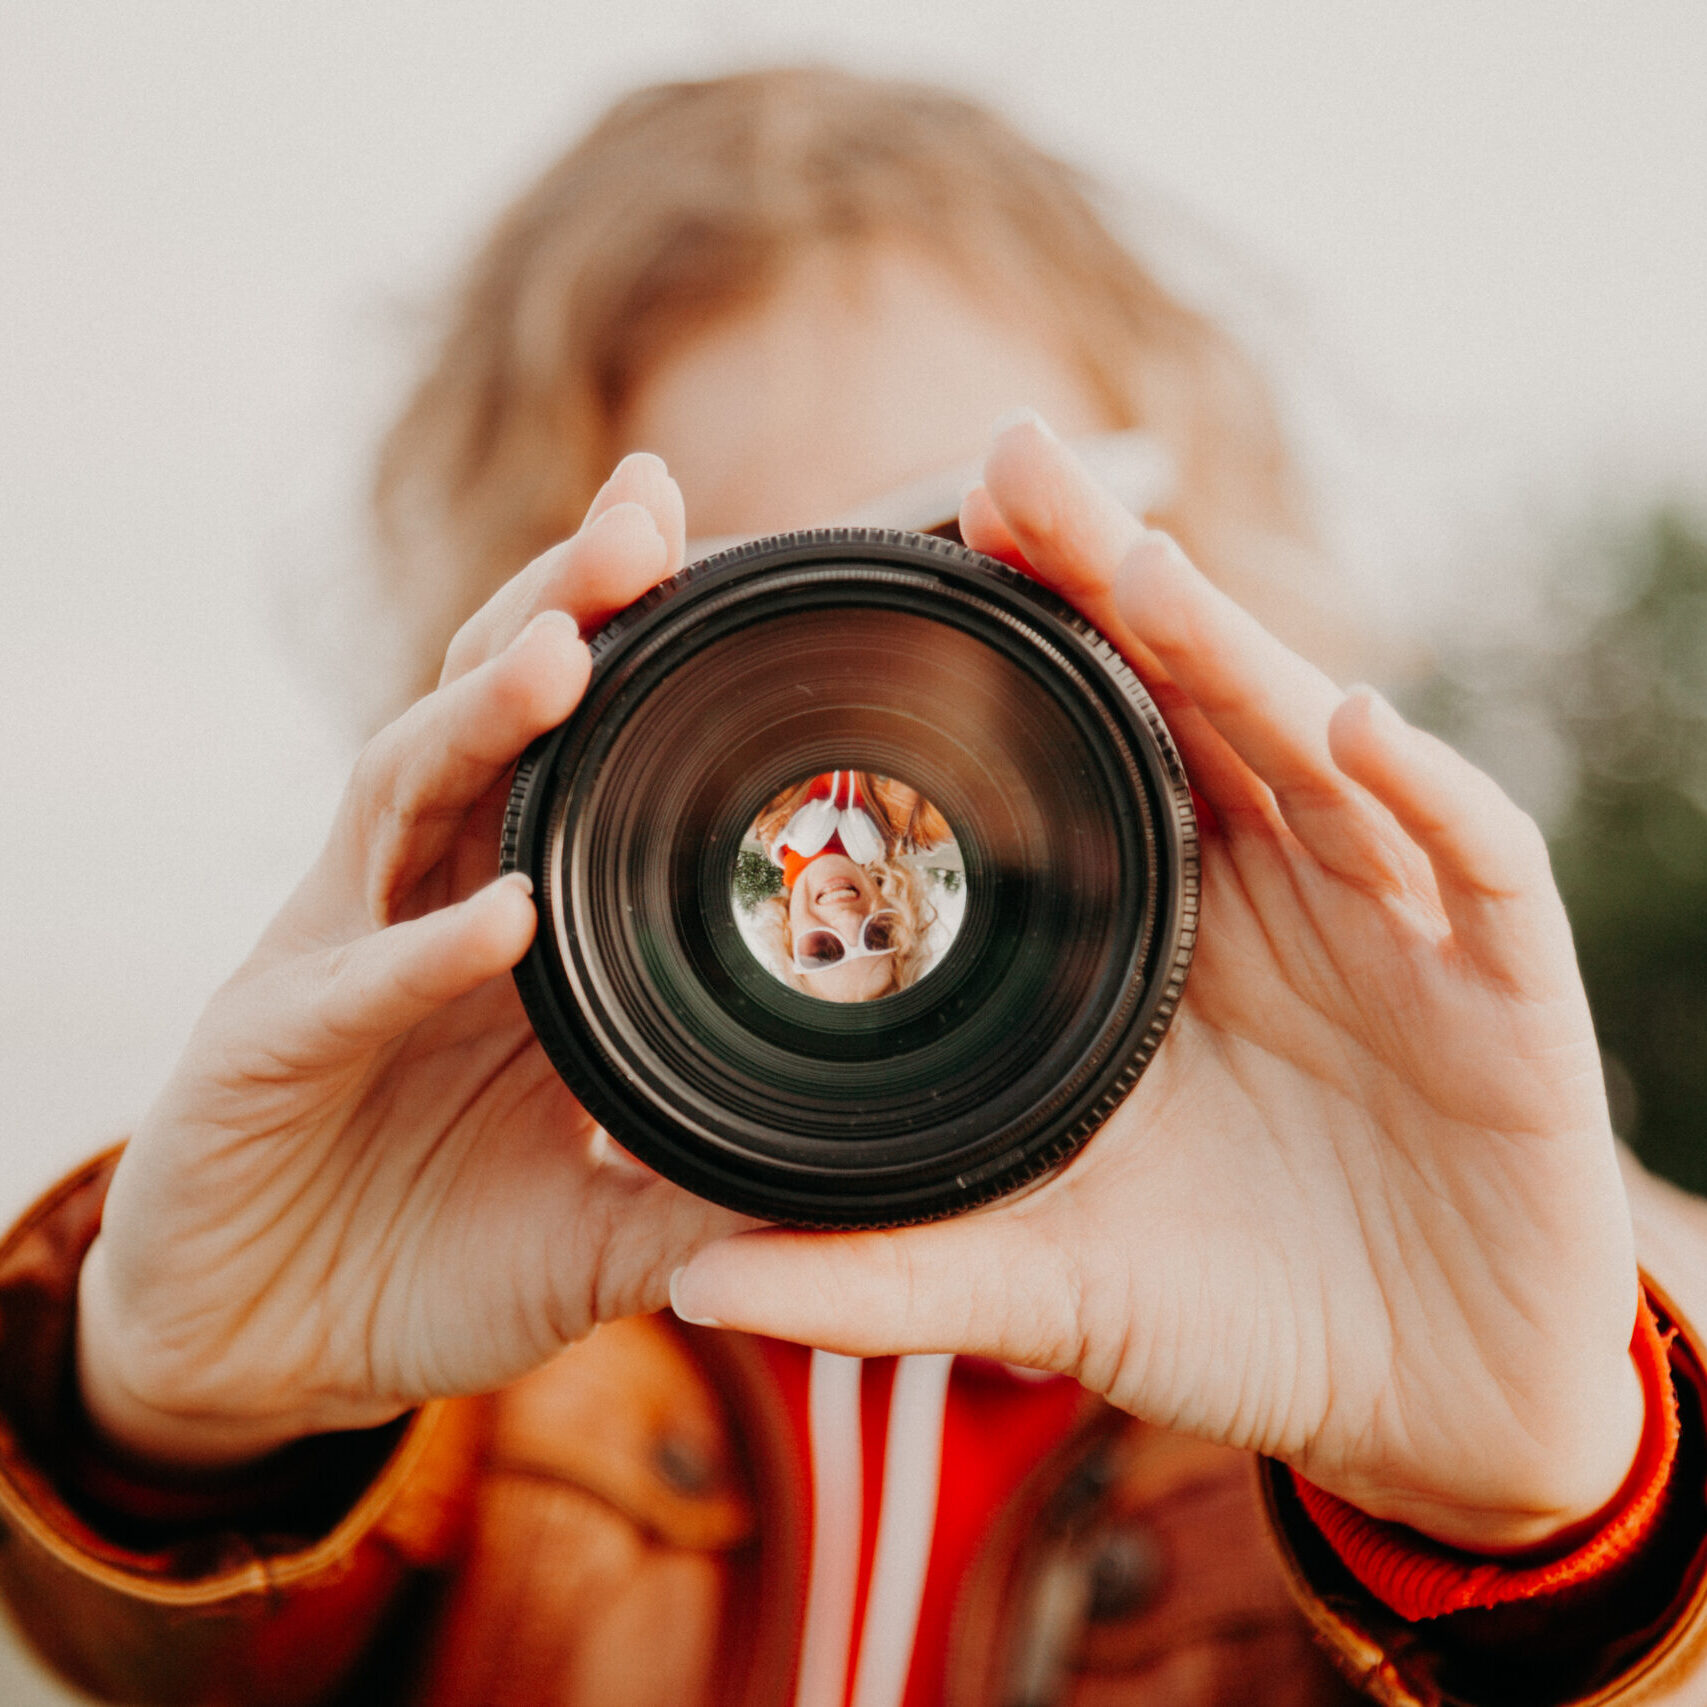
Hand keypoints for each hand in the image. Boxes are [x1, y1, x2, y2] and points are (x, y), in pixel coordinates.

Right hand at [79, 455, 750, 1468]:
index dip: (632, 648)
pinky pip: (352, 984)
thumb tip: (855, 1176)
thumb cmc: (431, 1252)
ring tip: (565, 652)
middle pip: (484, 716)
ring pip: (400, 792)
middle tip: (649, 514)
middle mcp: (418, 901)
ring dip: (479, 721)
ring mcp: (334, 958)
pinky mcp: (263, 1050)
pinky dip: (425, 950)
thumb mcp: (602, 1223)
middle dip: (559, 606)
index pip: (569, 746)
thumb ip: (706, 1181)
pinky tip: (501, 917)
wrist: (263, 1343)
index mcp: (505, 916)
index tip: (721, 552)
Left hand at [672, 419, 1644, 1553]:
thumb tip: (695, 1281)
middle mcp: (1272, 890)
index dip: (1010, 659)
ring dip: (1233, 649)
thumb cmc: (1232, 1314)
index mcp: (1159, 930)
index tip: (905, 563)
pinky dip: (1424, 791)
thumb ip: (885, 1271)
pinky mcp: (1511, 984)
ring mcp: (1391, 923)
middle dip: (1105, 585)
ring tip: (1139, 558)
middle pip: (1190, 705)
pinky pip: (1476, 857)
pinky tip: (1352, 721)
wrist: (1421, 1399)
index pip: (1085, 755)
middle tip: (1004, 465)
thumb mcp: (1049, 1280)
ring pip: (1312, 748)